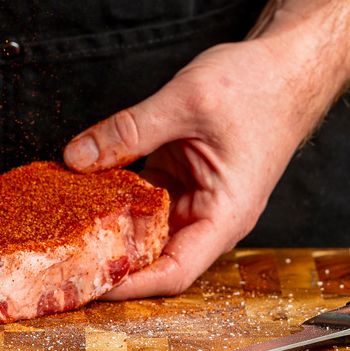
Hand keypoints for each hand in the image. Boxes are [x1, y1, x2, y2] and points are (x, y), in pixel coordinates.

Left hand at [64, 39, 316, 297]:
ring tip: (65, 223)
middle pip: (154, 255)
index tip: (90, 283)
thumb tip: (77, 157)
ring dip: (107, 224)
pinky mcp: (180, 179)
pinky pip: (141, 198)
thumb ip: (128, 131)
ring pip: (143, 227)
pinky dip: (114, 194)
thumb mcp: (185, 102)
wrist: (285, 65)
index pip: (174, 270)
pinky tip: (84, 186)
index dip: (131, 285)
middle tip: (64, 254)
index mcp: (224, 214)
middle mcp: (209, 215)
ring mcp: (193, 198)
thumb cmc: (259, 86)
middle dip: (111, 258)